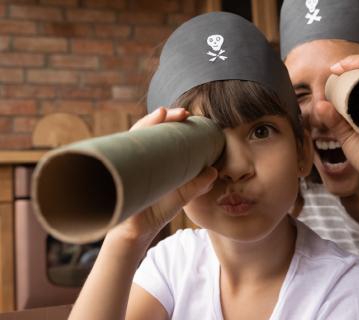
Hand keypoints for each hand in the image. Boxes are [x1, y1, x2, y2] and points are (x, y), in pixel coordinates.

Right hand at [108, 107, 217, 243]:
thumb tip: (214, 172)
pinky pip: (117, 157)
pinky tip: (136, 137)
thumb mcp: (181, 196)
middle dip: (160, 117)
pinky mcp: (116, 175)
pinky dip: (124, 144)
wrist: (136, 233)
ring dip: (146, 124)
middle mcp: (136, 157)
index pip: (159, 133)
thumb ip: (196, 185)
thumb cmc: (155, 211)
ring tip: (161, 114)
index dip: (170, 121)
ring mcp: (125, 164)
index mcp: (152, 158)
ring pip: (132, 136)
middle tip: (180, 112)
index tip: (187, 115)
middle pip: (145, 129)